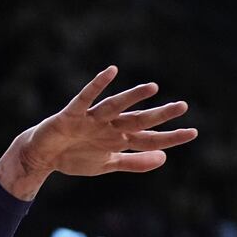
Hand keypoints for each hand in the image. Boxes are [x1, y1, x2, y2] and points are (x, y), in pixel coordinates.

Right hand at [0, 66, 197, 199]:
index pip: (149, 138)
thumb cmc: (74, 156)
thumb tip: (164, 158)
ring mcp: (92, 119)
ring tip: (152, 88)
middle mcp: (109, 126)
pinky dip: (97, 85)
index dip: (170, 137)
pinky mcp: (72, 114)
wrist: (43, 156)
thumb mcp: (107, 165)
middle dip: (159, 115)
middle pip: (138, 120)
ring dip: (132, 97)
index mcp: (118, 139)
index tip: (193, 133)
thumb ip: (135, 162)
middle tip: (183, 106)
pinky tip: (110, 72)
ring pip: (116, 107)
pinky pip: (86, 98)